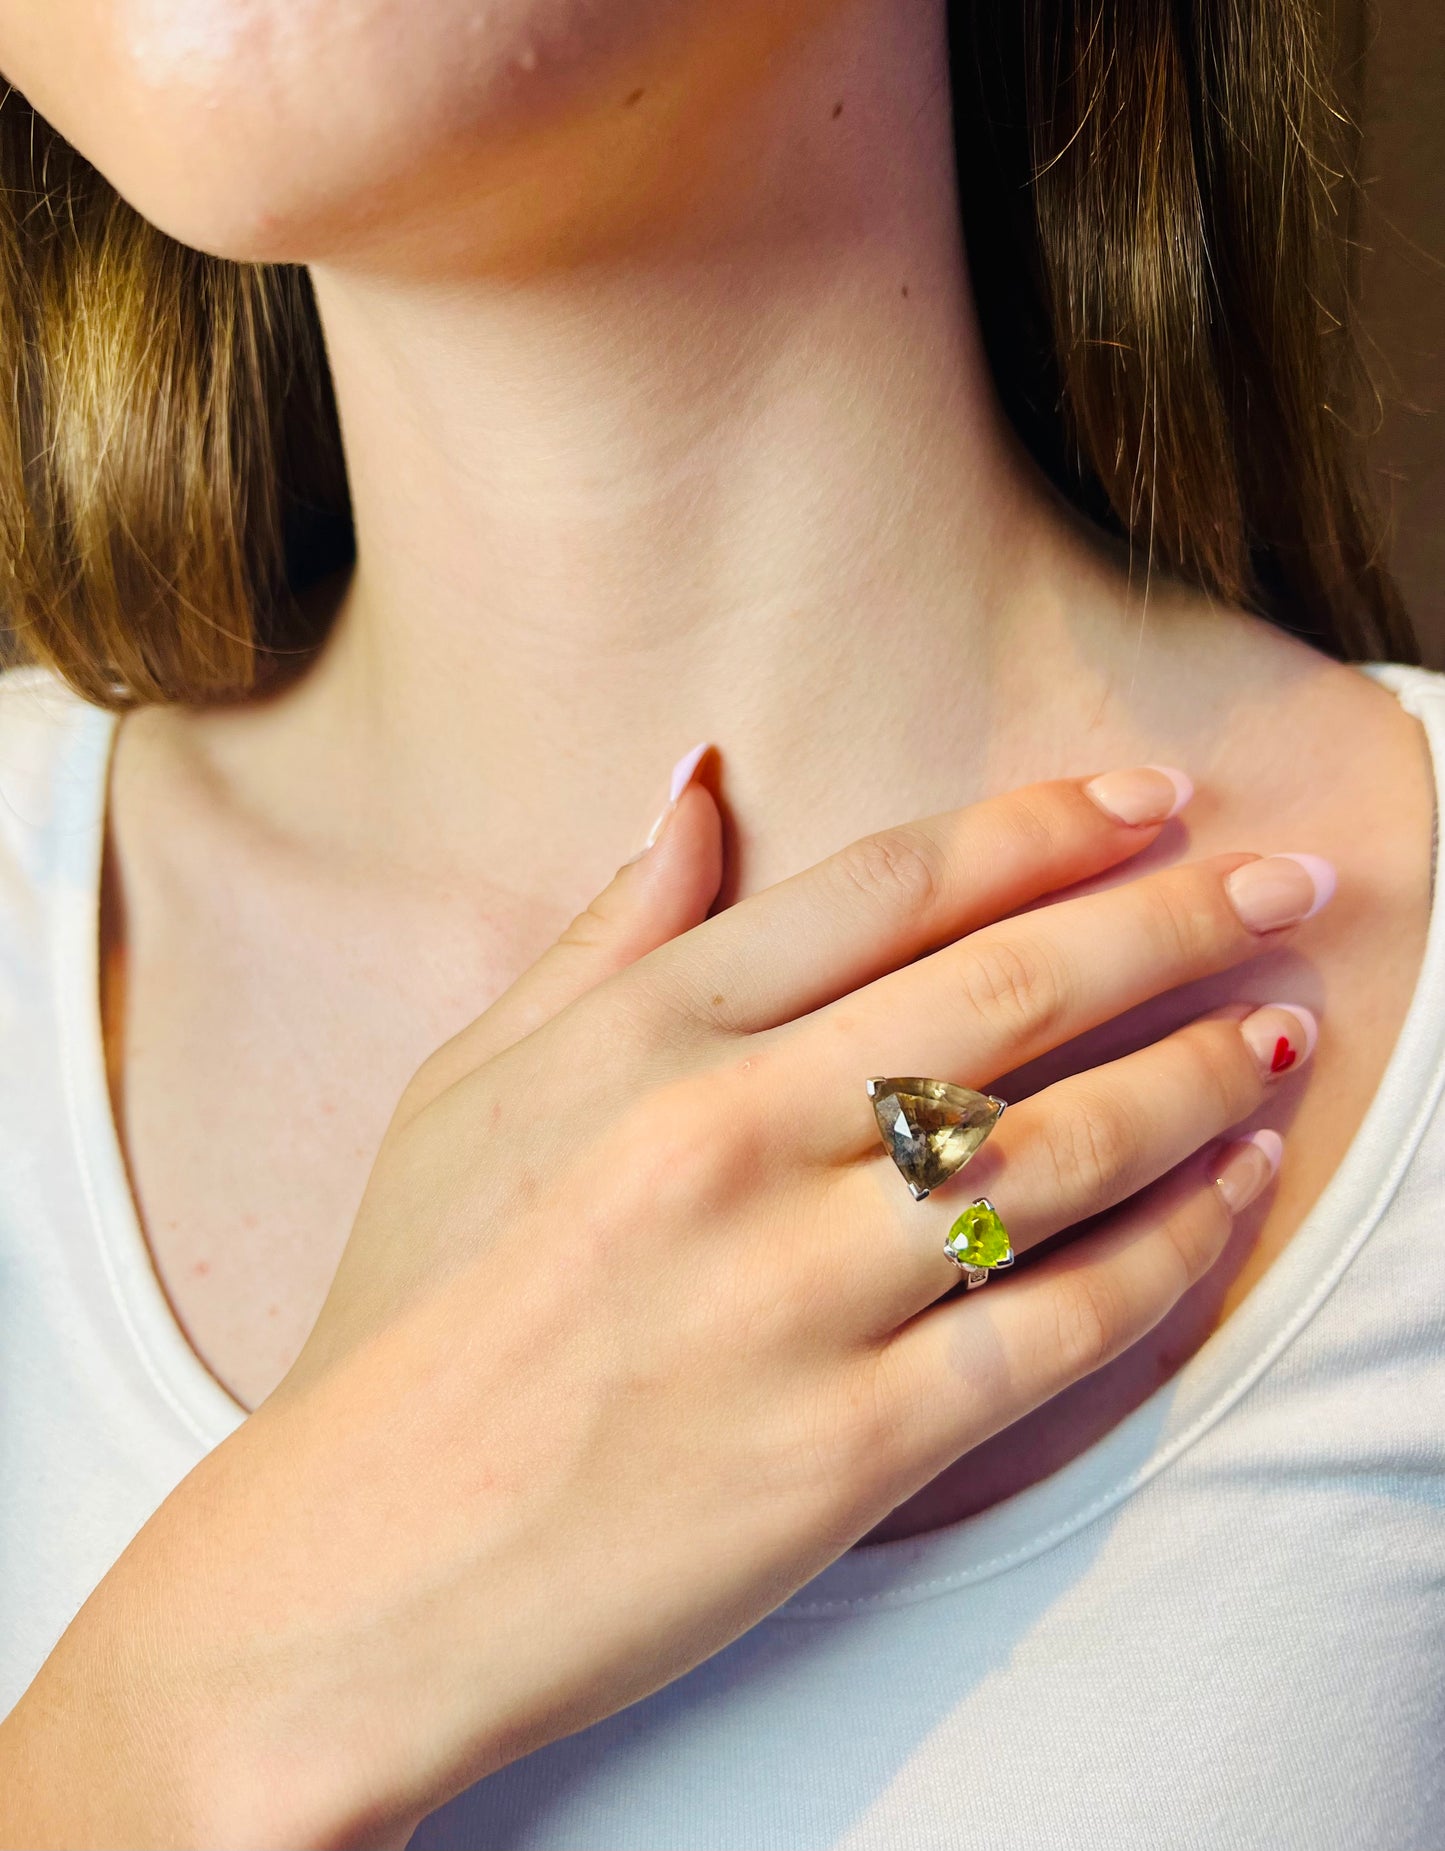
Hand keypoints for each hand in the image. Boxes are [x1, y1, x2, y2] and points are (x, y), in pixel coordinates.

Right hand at [20, 762, 1329, 1848]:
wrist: (366, 1565)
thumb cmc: (410, 1309)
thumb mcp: (471, 1085)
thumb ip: (604, 935)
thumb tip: (698, 784)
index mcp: (645, 1040)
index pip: (891, 888)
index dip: (1042, 825)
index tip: (1149, 794)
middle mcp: (733, 1140)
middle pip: (1010, 988)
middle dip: (1177, 917)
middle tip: (1290, 879)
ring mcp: (798, 1293)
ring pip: (1061, 1147)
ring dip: (1200, 1076)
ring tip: (1283, 1033)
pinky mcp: (852, 1445)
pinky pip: (1059, 1324)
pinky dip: (1170, 1249)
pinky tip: (1230, 1195)